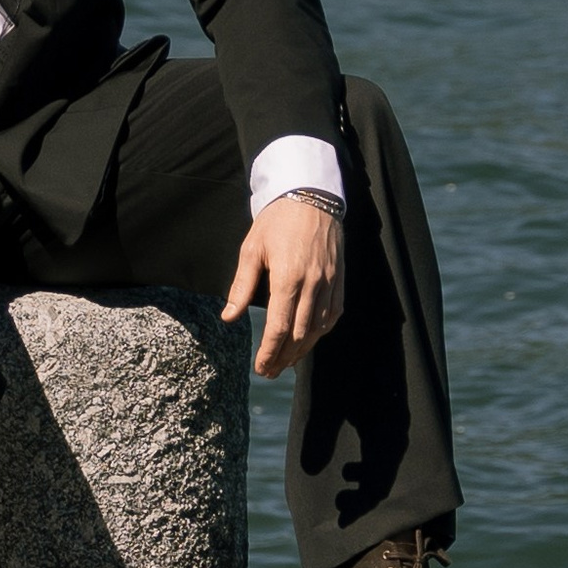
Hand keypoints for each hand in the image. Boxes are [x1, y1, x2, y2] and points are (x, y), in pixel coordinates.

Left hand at [223, 195, 344, 378]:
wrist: (311, 195)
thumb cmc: (277, 220)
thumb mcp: (252, 249)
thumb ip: (242, 286)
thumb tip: (228, 317)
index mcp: (288, 277)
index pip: (279, 327)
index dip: (269, 353)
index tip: (260, 368)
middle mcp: (313, 283)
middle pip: (299, 334)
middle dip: (284, 357)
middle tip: (269, 372)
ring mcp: (330, 282)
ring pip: (318, 328)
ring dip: (302, 349)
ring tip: (286, 362)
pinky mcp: (339, 278)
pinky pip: (333, 314)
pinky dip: (320, 331)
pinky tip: (308, 339)